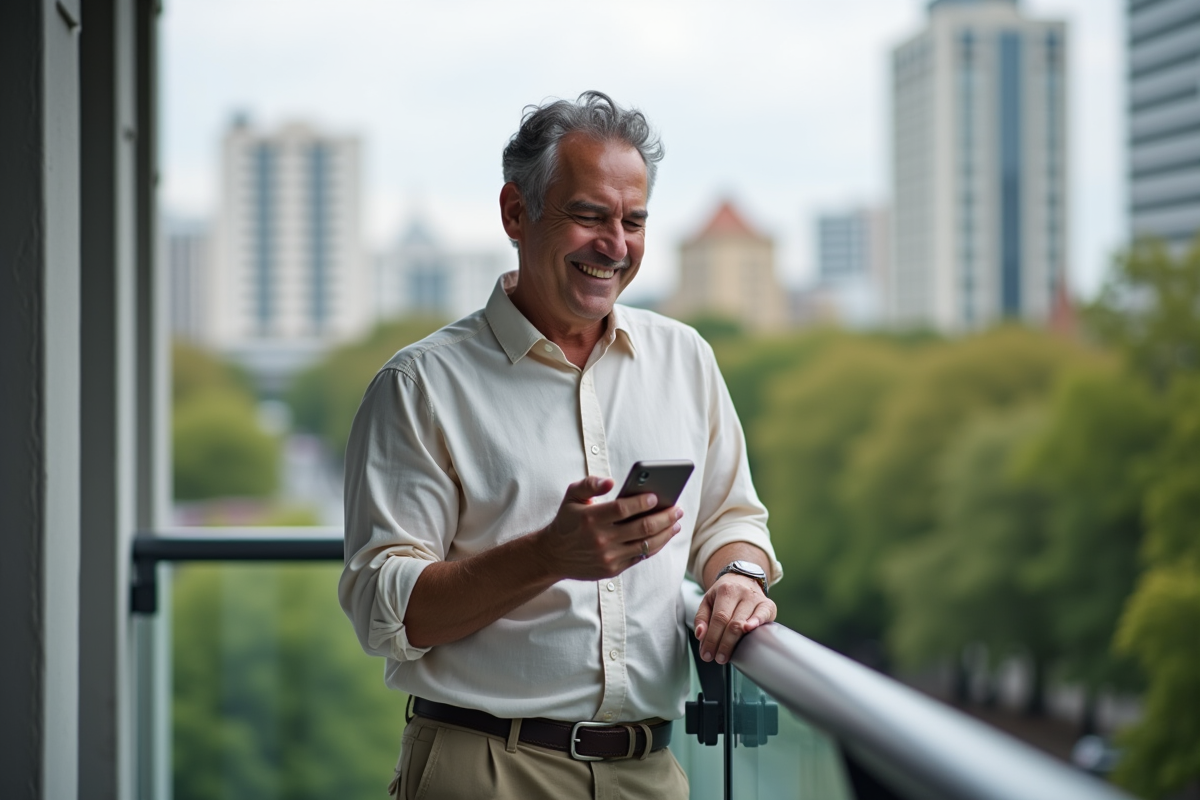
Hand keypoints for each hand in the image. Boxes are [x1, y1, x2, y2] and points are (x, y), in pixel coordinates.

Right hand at [536, 476, 683, 580]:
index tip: (657, 496)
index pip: (623, 509)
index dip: (643, 502)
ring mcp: (608, 557)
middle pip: (642, 528)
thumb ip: (590, 484)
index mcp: (591, 518)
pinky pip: (640, 557)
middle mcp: (601, 539)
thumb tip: (611, 481)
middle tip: (677, 508)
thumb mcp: (571, 496)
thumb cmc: (566, 521)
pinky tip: (664, 535)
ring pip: (646, 545)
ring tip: (676, 522)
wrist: (553, 555)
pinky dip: (655, 546)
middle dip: (664, 517)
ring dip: (665, 533)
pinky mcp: (613, 570)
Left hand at [694, 574, 775, 663]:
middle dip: (723, 644)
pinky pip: (764, 616)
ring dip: (735, 642)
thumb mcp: (708, 601)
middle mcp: (743, 593)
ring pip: (746, 623)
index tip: (706, 653)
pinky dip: (757, 623)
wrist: (743, 579)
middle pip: (733, 623)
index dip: (712, 638)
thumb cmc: (724, 594)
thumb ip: (701, 618)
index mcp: (726, 590)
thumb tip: (700, 634)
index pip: (718, 618)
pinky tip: (749, 632)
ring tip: (726, 656)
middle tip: (717, 658)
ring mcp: (757, 598)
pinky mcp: (768, 605)